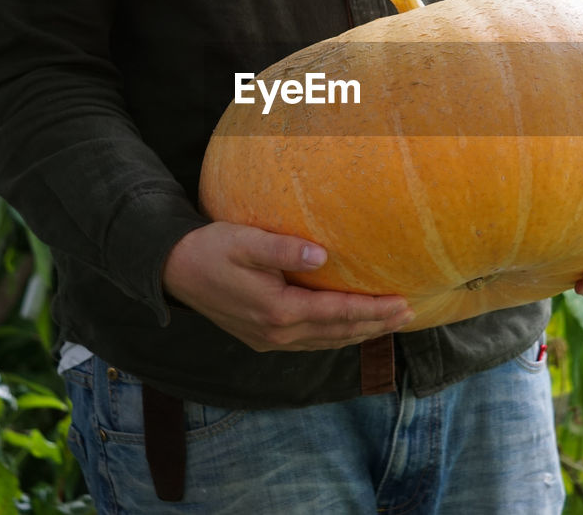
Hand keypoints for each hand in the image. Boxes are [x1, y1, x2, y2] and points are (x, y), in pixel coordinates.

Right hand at [162, 222, 414, 351]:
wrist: (173, 269)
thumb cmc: (211, 248)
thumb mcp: (245, 240)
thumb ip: (283, 249)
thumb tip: (321, 255)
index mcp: (278, 310)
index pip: (338, 313)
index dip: (373, 309)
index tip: (404, 302)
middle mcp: (277, 333)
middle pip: (339, 332)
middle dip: (376, 323)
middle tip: (410, 313)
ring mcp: (270, 340)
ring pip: (327, 341)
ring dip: (361, 333)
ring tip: (390, 322)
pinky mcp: (263, 338)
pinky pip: (311, 342)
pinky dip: (337, 336)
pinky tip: (350, 328)